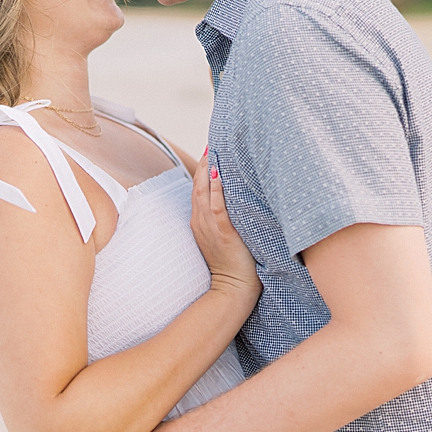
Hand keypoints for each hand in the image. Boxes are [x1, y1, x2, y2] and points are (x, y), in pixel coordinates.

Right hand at [191, 150, 259, 302]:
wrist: (233, 288)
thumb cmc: (234, 263)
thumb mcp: (223, 236)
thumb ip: (223, 217)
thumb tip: (233, 197)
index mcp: (199, 221)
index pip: (198, 189)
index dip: (202, 169)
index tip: (210, 150)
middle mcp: (201, 222)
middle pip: (198, 186)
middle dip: (203, 163)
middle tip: (212, 143)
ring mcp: (210, 227)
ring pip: (204, 193)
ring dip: (208, 170)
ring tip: (213, 150)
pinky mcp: (223, 233)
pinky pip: (217, 208)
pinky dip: (216, 190)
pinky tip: (219, 174)